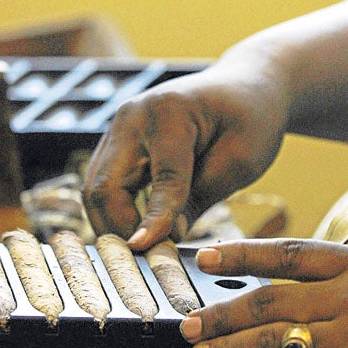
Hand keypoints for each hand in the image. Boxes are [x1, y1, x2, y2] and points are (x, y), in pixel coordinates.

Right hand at [82, 65, 289, 249]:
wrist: (246, 85)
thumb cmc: (252, 118)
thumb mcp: (241, 160)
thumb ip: (199, 197)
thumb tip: (163, 240)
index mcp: (170, 113)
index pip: (161, 178)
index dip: (155, 220)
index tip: (147, 253)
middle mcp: (132, 116)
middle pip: (104, 185)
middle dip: (120, 228)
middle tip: (144, 262)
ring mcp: (120, 128)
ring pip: (95, 188)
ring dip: (113, 223)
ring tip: (141, 253)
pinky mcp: (119, 142)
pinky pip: (104, 183)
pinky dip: (116, 211)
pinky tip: (137, 233)